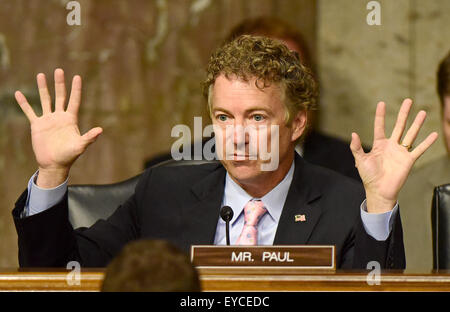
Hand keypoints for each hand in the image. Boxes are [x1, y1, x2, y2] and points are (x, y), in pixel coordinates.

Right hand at [15, 68, 102, 187]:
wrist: (54, 164)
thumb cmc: (69, 156)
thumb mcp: (80, 146)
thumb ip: (89, 137)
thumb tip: (101, 130)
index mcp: (71, 119)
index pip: (74, 100)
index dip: (76, 89)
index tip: (77, 77)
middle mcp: (60, 117)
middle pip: (60, 96)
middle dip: (59, 83)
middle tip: (59, 70)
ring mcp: (48, 120)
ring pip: (45, 100)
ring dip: (42, 88)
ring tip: (40, 75)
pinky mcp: (37, 125)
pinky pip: (29, 111)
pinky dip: (24, 103)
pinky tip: (18, 93)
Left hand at [350, 99, 437, 212]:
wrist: (379, 190)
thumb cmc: (369, 176)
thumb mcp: (360, 160)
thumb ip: (356, 147)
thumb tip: (353, 134)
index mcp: (379, 145)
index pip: (380, 126)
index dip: (380, 115)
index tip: (381, 103)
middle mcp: (391, 146)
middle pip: (399, 126)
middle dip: (403, 113)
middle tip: (408, 100)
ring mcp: (401, 152)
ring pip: (410, 134)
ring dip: (417, 123)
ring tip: (422, 112)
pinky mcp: (409, 160)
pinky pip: (419, 149)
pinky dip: (427, 142)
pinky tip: (434, 134)